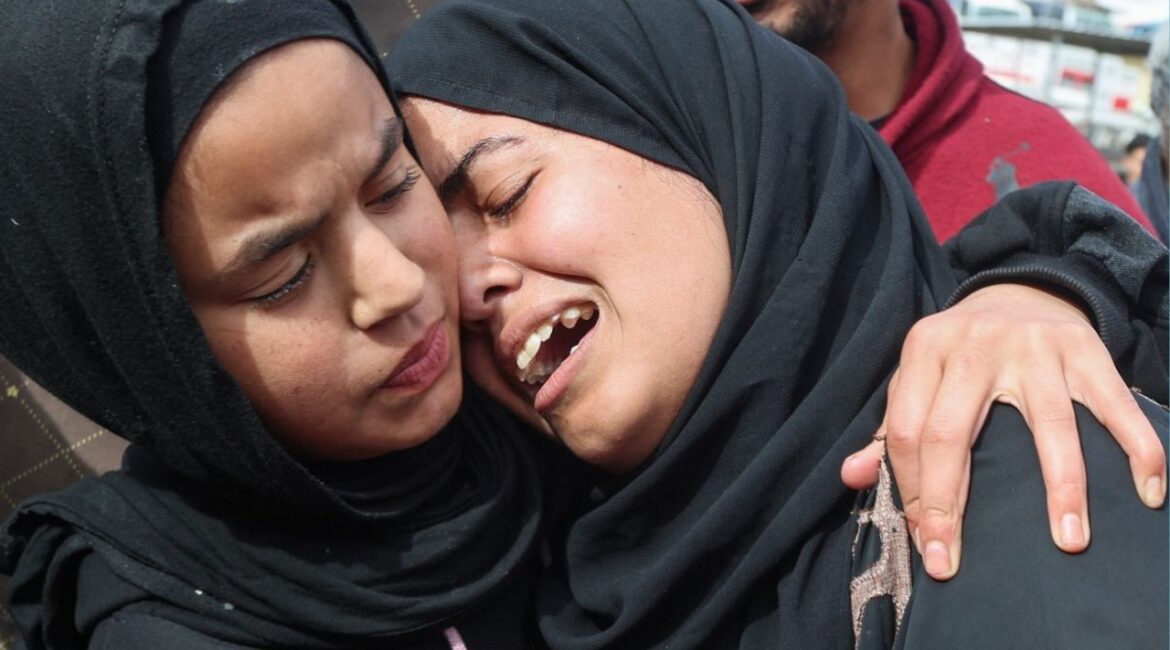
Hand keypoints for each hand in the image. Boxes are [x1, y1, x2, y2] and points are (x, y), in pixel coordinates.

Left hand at [840, 283, 1165, 580]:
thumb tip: (853, 476)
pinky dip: (1138, 447)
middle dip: (950, 505)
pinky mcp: (1086, 350)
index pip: (905, 431)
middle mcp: (975, 345)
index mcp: (925, 349)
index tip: (926, 540)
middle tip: (951, 561)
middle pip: (952, 433)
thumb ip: (888, 428)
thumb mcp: (917, 375)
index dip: (911, 490)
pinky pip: (1115, 405)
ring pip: (1049, 425)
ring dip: (1061, 488)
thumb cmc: (960, 352)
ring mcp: (1035, 347)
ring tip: (1068, 539)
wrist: (1020, 289)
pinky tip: (1148, 490)